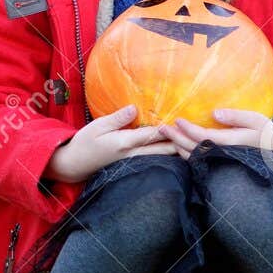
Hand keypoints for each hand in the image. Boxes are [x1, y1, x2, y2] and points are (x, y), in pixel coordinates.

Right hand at [44, 104, 179, 184]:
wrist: (75, 164)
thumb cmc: (85, 142)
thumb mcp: (97, 126)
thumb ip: (117, 118)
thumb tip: (134, 108)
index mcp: (124, 143)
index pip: (151, 135)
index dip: (168, 128)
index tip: (185, 121)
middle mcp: (133, 155)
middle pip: (162, 150)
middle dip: (180, 142)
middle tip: (197, 134)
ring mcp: (134, 162)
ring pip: (161, 157)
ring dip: (176, 150)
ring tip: (192, 142)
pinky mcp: (133, 164)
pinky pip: (154, 159)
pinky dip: (166, 154)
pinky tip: (176, 150)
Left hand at [160, 109, 272, 161]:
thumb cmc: (266, 133)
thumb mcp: (255, 120)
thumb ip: (236, 117)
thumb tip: (215, 113)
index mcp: (231, 144)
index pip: (204, 138)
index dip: (188, 130)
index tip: (177, 120)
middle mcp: (223, 156)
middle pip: (193, 150)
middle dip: (176, 139)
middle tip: (161, 128)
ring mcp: (220, 164)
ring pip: (194, 158)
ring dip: (177, 148)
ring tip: (165, 136)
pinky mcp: (219, 167)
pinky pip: (199, 163)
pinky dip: (185, 155)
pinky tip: (177, 147)